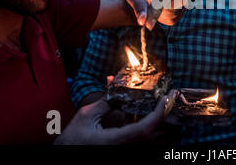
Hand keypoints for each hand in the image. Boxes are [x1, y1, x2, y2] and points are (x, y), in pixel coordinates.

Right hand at [54, 93, 175, 144]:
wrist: (67, 153)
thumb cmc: (73, 139)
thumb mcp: (86, 116)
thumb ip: (105, 101)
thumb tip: (114, 81)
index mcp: (116, 140)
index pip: (145, 128)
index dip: (158, 113)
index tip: (165, 99)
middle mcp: (126, 148)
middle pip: (155, 136)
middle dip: (164, 117)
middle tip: (168, 100)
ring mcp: (127, 151)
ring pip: (154, 142)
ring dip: (159, 125)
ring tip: (162, 108)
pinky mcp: (126, 151)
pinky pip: (146, 144)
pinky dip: (151, 131)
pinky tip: (148, 118)